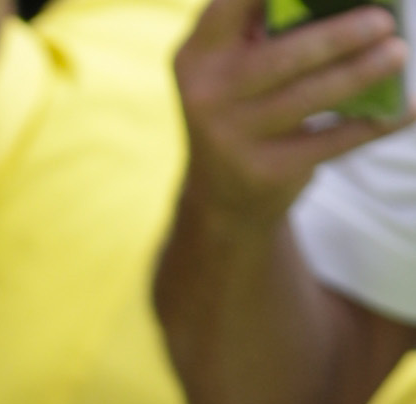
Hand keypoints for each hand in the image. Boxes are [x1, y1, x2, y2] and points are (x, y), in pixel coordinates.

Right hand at [176, 0, 410, 227]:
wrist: (223, 192)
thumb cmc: (246, 102)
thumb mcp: (235, 62)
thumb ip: (266, 25)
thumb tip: (350, 0)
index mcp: (200, 53)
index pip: (232, 4)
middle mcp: (207, 94)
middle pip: (282, 58)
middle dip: (337, 38)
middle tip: (384, 21)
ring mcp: (232, 137)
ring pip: (308, 99)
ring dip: (361, 73)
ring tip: (397, 53)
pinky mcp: (265, 171)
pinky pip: (330, 142)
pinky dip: (373, 124)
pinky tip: (405, 108)